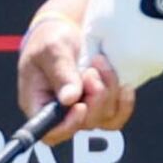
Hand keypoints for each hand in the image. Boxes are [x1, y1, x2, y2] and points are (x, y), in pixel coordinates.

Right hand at [19, 11, 130, 134]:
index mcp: (38, 105)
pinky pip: (117, 117)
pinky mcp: (101, 105)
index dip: (68, 126)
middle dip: (94, 99)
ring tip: (100, 63)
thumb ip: (60, 73)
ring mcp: (83, 111)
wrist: (65, 30)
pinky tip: (125, 86)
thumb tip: (69, 99)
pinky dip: (124, 103)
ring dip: (108, 91)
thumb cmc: (49, 39)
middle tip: (92, 71)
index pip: (51, 133)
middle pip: (83, 125)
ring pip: (103, 118)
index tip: (81, 105)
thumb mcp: (50, 50)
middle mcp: (60, 114)